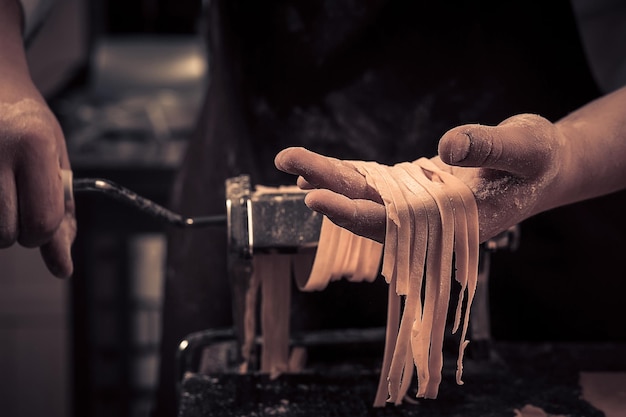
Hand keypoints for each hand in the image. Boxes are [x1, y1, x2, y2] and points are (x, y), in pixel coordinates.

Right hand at [0, 95, 75, 277]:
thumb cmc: (27, 124)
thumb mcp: (55, 163)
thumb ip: (61, 216)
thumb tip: (62, 270)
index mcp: (33, 147)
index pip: (41, 223)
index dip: (43, 232)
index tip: (40, 216)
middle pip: (4, 235)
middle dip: (14, 228)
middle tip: (13, 195)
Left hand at [275, 114, 564, 242]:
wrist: (542, 167)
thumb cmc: (537, 162)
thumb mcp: (524, 149)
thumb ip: (489, 149)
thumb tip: (445, 147)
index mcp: (451, 222)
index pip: (392, 225)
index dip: (352, 214)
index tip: (315, 197)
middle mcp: (427, 220)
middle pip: (367, 209)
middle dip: (327, 188)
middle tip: (287, 160)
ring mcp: (417, 204)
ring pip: (365, 195)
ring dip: (329, 179)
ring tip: (290, 159)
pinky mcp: (413, 187)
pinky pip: (374, 183)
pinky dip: (347, 175)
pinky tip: (320, 167)